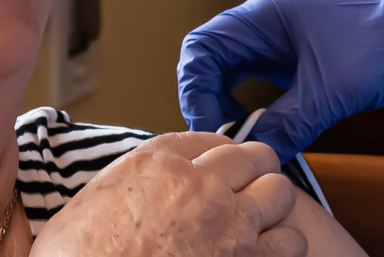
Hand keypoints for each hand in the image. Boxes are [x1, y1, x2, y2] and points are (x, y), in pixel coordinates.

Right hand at [30, 133, 306, 256]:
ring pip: (280, 192)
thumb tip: (141, 191)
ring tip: (261, 221)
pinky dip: (283, 245)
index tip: (218, 167)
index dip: (217, 155)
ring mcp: (228, 224)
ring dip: (272, 207)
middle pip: (253, 156)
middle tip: (248, 189)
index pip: (206, 139)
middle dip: (253, 172)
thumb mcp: (92, 202)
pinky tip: (267, 252)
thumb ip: (130, 183)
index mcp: (155, 163)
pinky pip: (292, 240)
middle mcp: (197, 184)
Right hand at [178, 0, 383, 160]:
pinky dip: (257, 101)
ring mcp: (287, 34)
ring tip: (241, 134)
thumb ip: (287, 123)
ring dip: (231, 100)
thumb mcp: (333, 92)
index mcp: (267, 14)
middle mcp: (269, 19)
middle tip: (222, 135)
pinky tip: (267, 124)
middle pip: (213, 57)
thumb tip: (256, 151)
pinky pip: (264, 75)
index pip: (203, 46)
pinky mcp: (305, 51)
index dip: (195, 88)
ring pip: (237, 68)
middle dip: (209, 97)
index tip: (211, 125)